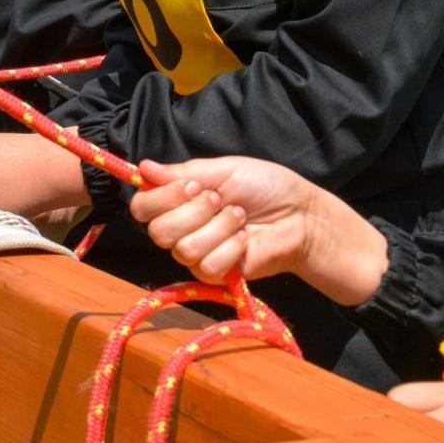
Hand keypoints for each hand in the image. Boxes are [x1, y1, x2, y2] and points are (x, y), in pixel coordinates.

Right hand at [130, 157, 386, 304]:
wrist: (300, 215)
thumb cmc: (267, 187)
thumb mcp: (225, 170)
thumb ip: (183, 171)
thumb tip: (143, 167)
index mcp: (179, 200)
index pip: (142, 207)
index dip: (160, 198)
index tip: (191, 186)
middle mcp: (182, 229)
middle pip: (158, 231)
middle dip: (194, 212)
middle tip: (221, 200)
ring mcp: (197, 254)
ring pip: (184, 249)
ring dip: (219, 227)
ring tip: (241, 217)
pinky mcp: (216, 275)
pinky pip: (208, 265)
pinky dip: (231, 247)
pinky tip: (246, 239)